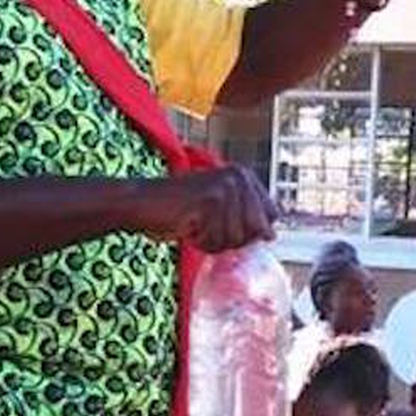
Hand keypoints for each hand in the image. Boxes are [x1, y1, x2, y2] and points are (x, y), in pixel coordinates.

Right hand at [136, 165, 275, 252]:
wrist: (142, 203)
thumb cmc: (179, 209)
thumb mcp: (220, 211)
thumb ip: (248, 220)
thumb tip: (272, 236)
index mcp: (245, 175)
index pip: (271, 217)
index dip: (249, 230)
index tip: (223, 221)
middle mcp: (239, 177)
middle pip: (254, 231)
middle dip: (230, 237)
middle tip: (206, 224)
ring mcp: (226, 186)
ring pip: (235, 238)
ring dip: (213, 240)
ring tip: (195, 223)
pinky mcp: (211, 198)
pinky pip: (217, 239)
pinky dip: (201, 241)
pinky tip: (187, 226)